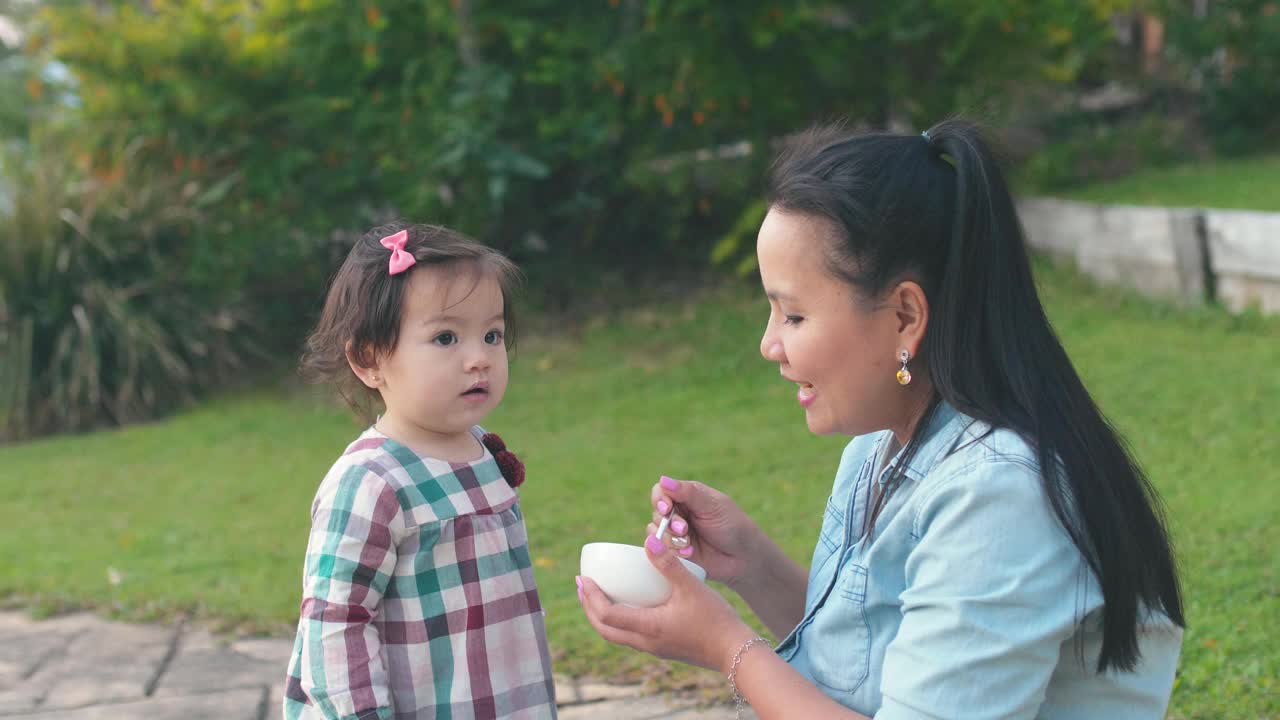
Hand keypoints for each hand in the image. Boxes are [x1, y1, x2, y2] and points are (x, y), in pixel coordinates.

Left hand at [577, 533, 757, 673]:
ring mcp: (654, 648)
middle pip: (604, 629)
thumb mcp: (691, 587)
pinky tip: (629, 606)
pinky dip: (619, 621)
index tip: (583, 579)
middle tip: (583, 586)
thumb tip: (648, 540)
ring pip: (616, 635)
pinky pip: (630, 636)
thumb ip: (669, 564)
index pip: (606, 615)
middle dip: (588, 608)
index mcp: (648, 627)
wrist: (736, 653)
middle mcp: (646, 642)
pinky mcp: (663, 649)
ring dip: (602, 616)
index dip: (590, 597)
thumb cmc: (716, 620)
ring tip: (598, 596)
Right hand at [648, 475, 762, 590]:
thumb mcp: (712, 505)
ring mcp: (676, 532)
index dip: (660, 499)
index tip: (666, 509)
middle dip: (668, 522)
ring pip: (656, 531)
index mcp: (688, 496)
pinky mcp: (675, 551)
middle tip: (684, 529)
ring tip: (689, 543)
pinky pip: (661, 548)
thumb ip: (688, 493)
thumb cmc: (732, 525)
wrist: (743, 557)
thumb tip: (663, 479)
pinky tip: (689, 553)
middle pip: (657, 512)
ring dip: (671, 537)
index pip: (661, 492)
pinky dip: (673, 550)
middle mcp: (679, 512)